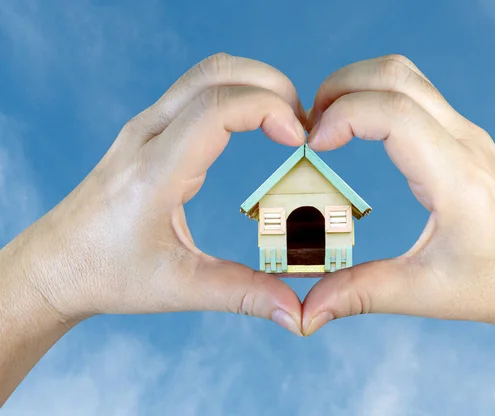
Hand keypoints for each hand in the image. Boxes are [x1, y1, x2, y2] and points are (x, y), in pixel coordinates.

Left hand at [15, 53, 306, 334]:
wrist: (55, 264)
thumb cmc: (106, 274)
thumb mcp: (179, 288)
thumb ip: (243, 295)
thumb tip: (296, 311)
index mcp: (154, 172)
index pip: (216, 108)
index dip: (267, 108)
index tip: (300, 138)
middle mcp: (146, 137)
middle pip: (215, 73)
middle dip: (271, 85)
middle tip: (304, 124)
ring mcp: (144, 128)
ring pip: (205, 75)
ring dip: (254, 84)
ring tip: (286, 122)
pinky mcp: (147, 132)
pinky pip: (196, 92)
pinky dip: (235, 95)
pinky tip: (255, 125)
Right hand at [301, 55, 494, 337]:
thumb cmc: (493, 284)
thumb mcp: (421, 293)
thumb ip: (358, 295)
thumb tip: (306, 312)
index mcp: (458, 179)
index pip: (396, 114)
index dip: (344, 116)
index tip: (312, 146)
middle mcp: (465, 143)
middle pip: (396, 75)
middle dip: (340, 88)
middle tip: (308, 129)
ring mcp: (465, 134)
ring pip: (404, 75)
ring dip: (357, 87)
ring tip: (325, 125)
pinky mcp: (460, 136)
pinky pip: (412, 93)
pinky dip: (374, 97)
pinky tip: (355, 131)